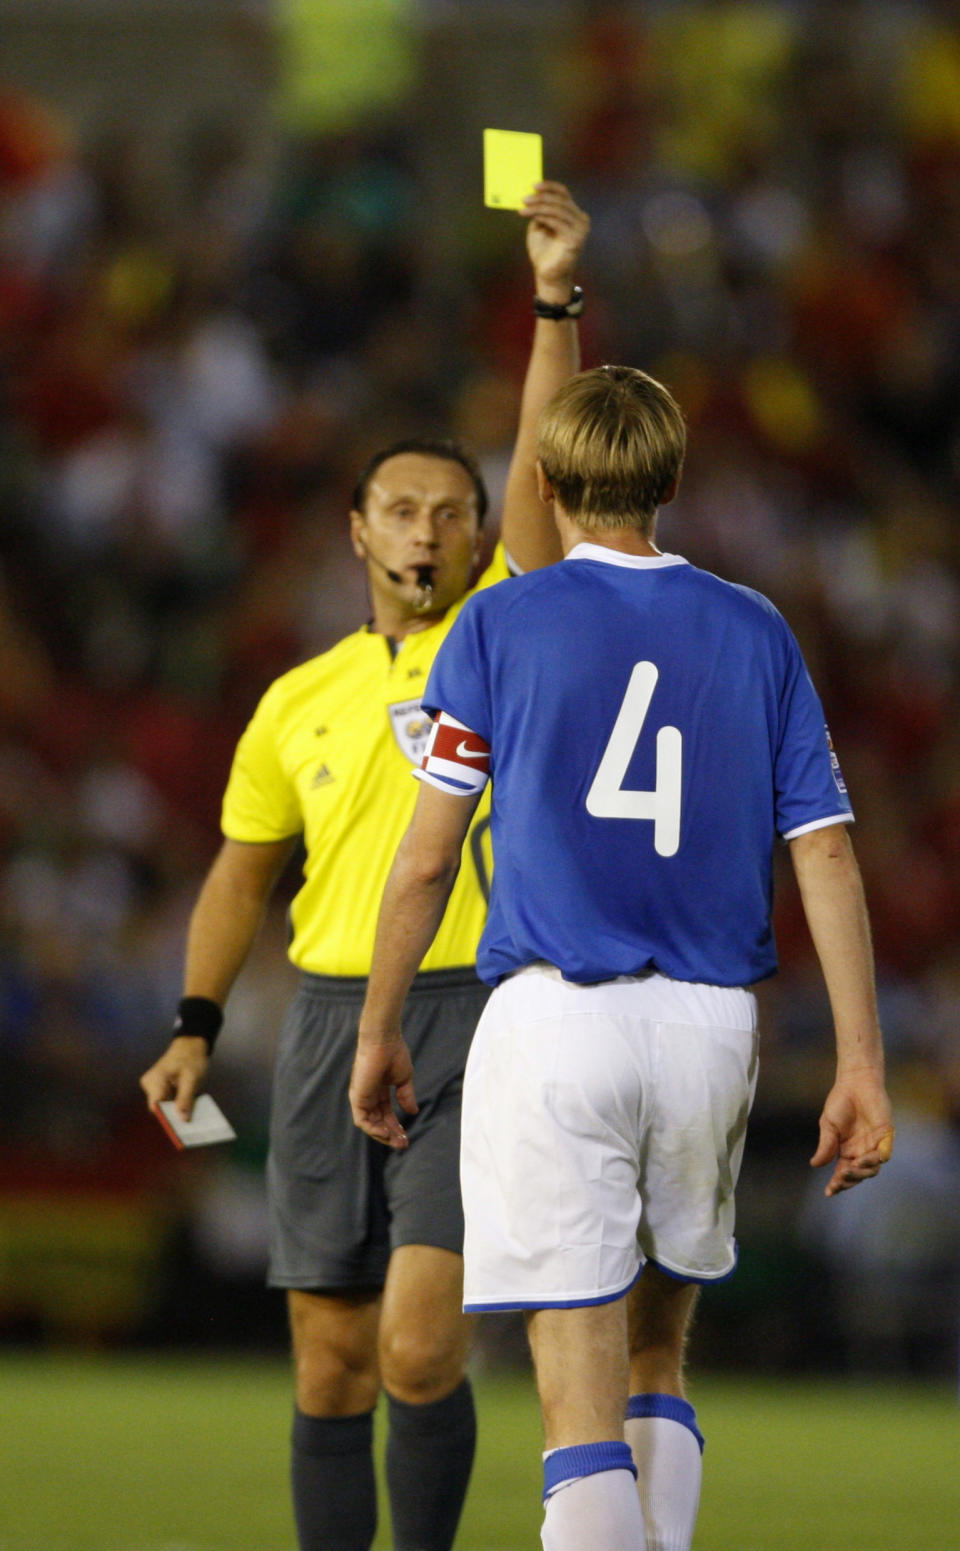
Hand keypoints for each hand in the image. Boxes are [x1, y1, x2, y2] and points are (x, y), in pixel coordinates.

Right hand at [140, 1037, 209, 1120]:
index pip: (157, 1108)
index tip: (181, 1127)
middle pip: (160, 1108)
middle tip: (190, 1119)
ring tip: (191, 1111)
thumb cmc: (191, 1058)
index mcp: (154, 1080)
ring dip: (177, 1108)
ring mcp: (153, 1085)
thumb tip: (181, 1119)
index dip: (168, 1119)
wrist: (191, 1044)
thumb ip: (185, 1099)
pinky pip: (167, 1100)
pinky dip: (177, 1103)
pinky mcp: (159, 1087)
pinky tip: (188, 1104)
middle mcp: (149, 1084)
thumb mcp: (191, 1079)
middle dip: (174, 1114)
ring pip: (164, 1105)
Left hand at [349, 1036, 417, 1149]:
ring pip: (370, 1124)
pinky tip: (386, 1133)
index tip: (406, 1137)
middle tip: (404, 1144)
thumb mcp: (403, 1079)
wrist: (384, 1041)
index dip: (396, 1126)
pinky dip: (373, 1129)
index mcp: (378, 1091)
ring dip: (383, 1135)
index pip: (385, 1114)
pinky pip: (362, 1120)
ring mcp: (361, 1097)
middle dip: (391, 1134)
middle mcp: (368, 1096)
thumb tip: (412, 1112)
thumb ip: (405, 1096)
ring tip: (397, 1142)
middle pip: (378, 1121)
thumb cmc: (394, 1054)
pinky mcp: (357, 1097)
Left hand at [522, 182, 589, 294]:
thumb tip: (531, 194)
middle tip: (525, 199)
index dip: (550, 187)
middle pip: (561, 201)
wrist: (547, 276)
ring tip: (524, 208)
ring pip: (558, 210)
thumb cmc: (544, 252)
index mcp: (573, 215)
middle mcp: (581, 220)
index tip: (534, 185)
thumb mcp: (540, 226)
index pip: (564, 194)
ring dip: (539, 207)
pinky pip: (558, 222)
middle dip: (541, 198)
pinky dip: (544, 217)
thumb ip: (540, 211)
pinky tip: (532, 216)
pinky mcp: (575, 240)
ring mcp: (581, 230)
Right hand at [810, 1069, 894, 1196]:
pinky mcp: (886, 1135)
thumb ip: (826, 1145)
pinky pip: (884, 1154)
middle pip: (859, 1175)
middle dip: (849, 1180)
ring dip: (862, 1173)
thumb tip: (815, 1165)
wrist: (855, 1082)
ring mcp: (875, 1144)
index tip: (828, 1192)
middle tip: (839, 1178)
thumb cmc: (840, 1102)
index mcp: (847, 1151)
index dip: (837, 1184)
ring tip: (850, 1168)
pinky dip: (875, 1160)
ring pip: (873, 1169)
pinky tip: (863, 1160)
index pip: (843, 1174)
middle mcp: (862, 1151)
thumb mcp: (828, 1126)